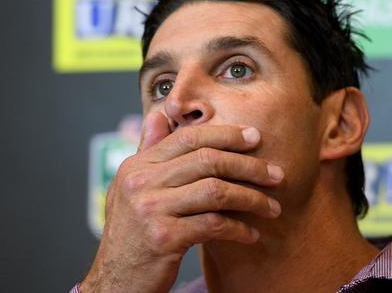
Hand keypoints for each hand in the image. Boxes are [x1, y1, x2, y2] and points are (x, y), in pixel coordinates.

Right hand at [80, 112, 284, 292]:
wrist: (115, 279)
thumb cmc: (131, 233)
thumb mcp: (131, 187)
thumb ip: (148, 151)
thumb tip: (161, 115)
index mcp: (136, 166)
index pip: (188, 138)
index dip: (225, 134)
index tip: (255, 137)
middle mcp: (141, 183)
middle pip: (207, 160)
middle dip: (248, 166)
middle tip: (276, 175)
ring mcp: (151, 210)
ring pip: (215, 191)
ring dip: (251, 199)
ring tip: (273, 208)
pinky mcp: (163, 238)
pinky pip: (213, 225)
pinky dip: (238, 229)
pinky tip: (251, 234)